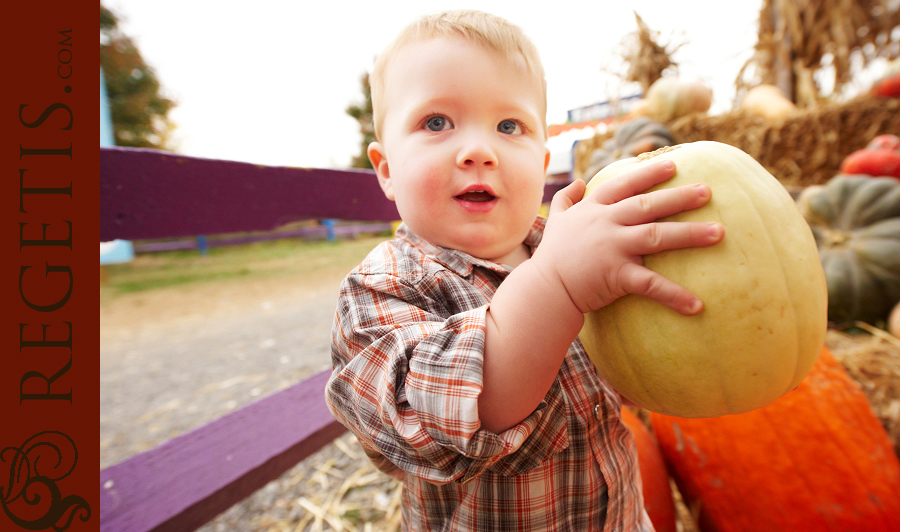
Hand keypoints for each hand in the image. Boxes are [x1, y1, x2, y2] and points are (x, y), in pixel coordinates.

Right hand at [532, 160, 723, 314]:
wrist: (545, 289)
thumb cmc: (553, 256)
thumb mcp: (556, 220)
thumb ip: (566, 199)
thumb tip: (578, 181)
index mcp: (594, 209)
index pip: (625, 184)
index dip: (649, 174)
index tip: (673, 164)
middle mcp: (606, 223)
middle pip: (648, 205)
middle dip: (680, 196)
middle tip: (708, 191)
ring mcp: (612, 248)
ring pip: (657, 236)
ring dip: (690, 233)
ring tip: (719, 232)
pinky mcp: (616, 275)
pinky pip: (651, 284)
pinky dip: (674, 295)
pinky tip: (697, 305)